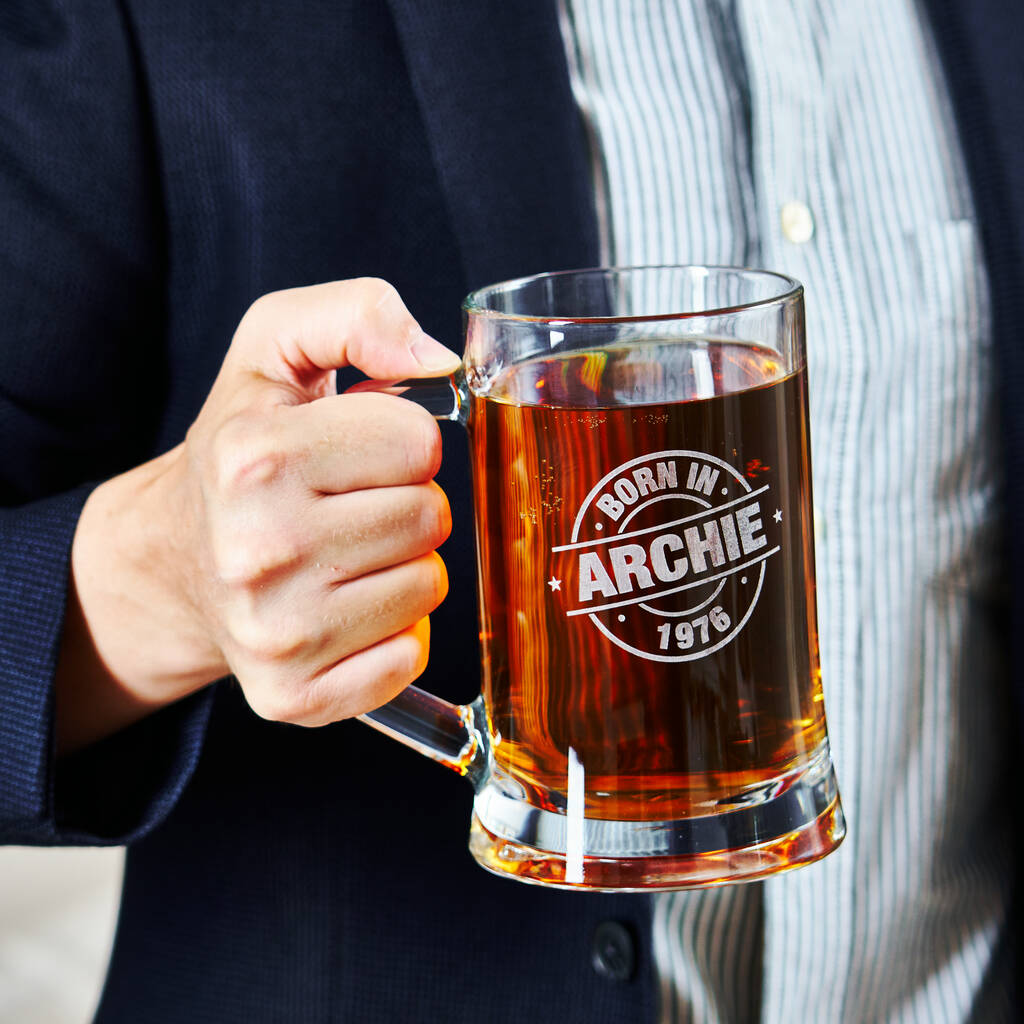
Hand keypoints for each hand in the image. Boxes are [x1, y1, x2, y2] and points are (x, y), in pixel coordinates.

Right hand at [56, 279, 461, 752]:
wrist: (180, 560)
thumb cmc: (245, 450)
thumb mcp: (276, 350)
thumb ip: (356, 314)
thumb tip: (439, 359)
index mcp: (253, 457)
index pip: (418, 443)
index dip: (401, 440)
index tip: (360, 451)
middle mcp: (255, 551)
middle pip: (428, 517)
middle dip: (407, 501)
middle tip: (353, 504)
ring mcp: (273, 634)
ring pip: (426, 589)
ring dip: (403, 566)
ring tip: (346, 554)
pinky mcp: (292, 696)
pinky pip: (406, 660)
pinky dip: (393, 634)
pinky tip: (346, 609)